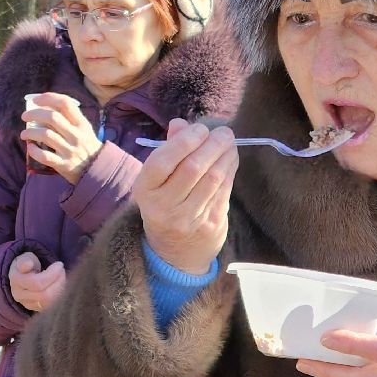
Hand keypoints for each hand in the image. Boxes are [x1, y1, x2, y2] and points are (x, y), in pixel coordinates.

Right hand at [9, 251, 65, 312]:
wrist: (23, 276)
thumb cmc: (27, 265)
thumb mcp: (25, 258)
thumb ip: (25, 260)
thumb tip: (28, 264)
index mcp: (16, 280)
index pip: (36, 283)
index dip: (52, 274)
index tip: (59, 264)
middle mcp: (19, 295)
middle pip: (45, 295)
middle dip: (58, 282)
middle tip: (63, 271)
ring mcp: (28, 304)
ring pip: (49, 302)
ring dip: (60, 289)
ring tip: (63, 277)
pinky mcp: (37, 309)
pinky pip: (52, 306)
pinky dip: (60, 295)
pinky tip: (61, 285)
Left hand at [22, 93, 100, 183]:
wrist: (98, 170)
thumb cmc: (86, 145)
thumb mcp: (84, 129)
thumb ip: (69, 118)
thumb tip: (44, 107)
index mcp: (82, 124)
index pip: (65, 103)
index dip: (48, 98)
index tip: (36, 100)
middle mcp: (76, 135)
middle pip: (52, 117)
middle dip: (34, 114)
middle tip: (25, 116)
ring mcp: (70, 150)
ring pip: (45, 135)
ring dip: (30, 132)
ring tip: (24, 134)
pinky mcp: (63, 164)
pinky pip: (44, 156)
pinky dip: (34, 150)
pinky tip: (30, 147)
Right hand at [134, 119, 236, 275]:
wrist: (175, 252)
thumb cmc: (165, 204)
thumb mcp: (156, 181)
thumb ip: (168, 150)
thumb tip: (181, 123)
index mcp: (145, 190)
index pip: (162, 162)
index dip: (184, 141)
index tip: (200, 129)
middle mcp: (163, 206)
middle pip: (192, 168)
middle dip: (211, 145)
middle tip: (223, 132)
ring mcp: (187, 218)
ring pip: (212, 179)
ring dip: (225, 156)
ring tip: (229, 142)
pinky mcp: (210, 225)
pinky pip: (223, 191)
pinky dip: (230, 170)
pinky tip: (231, 159)